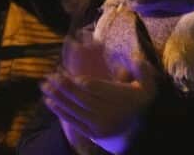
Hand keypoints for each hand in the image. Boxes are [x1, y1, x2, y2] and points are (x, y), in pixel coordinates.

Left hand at [42, 64, 157, 151]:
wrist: (135, 135)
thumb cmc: (139, 104)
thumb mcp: (148, 86)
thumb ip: (143, 70)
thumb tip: (132, 58)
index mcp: (123, 99)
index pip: (98, 88)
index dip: (81, 80)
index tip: (68, 70)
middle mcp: (110, 113)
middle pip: (83, 97)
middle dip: (64, 86)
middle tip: (50, 76)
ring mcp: (100, 125)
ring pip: (75, 108)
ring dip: (58, 97)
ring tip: (45, 86)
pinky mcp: (92, 133)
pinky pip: (73, 120)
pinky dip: (60, 111)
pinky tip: (50, 101)